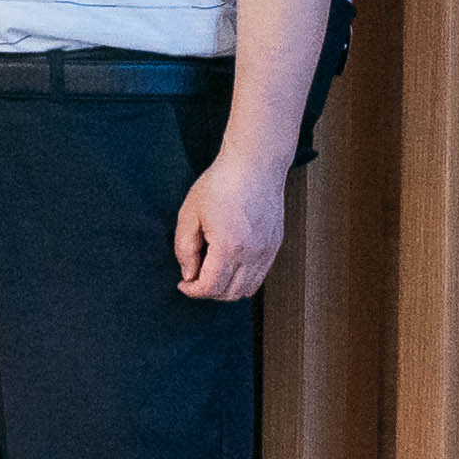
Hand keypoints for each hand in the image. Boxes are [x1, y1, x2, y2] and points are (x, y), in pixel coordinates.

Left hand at [170, 148, 290, 301]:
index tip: (183, 283)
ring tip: (211, 271)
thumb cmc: (221, 183)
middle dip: (208, 292)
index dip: (192, 291)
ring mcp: (268, 251)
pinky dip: (243, 279)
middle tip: (194, 277)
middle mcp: (253, 253)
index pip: (211, 287)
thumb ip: (185, 249)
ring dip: (227, 288)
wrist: (255, 164)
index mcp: (229, 246)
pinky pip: (259, 276)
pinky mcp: (275, 245)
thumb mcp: (190, 213)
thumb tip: (189, 275)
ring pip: (247, 290)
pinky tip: (229, 263)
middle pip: (230, 294)